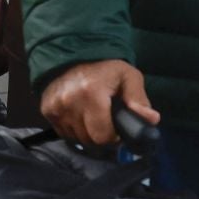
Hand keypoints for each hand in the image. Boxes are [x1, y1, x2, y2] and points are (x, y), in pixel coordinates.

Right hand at [40, 59, 159, 146]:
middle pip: (90, 141)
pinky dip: (74, 130)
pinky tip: (79, 116)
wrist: (72, 56)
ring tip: (92, 118)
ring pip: (77, 140)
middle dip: (101, 136)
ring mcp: (56, 107)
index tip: (116, 128)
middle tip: (106, 123)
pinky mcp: (46, 110)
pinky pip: (64, 134)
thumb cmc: (104, 69)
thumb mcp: (128, 77)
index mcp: (91, 93)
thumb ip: (139, 99)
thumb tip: (151, 119)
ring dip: (87, 134)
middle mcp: (69, 102)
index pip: (103, 136)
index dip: (114, 136)